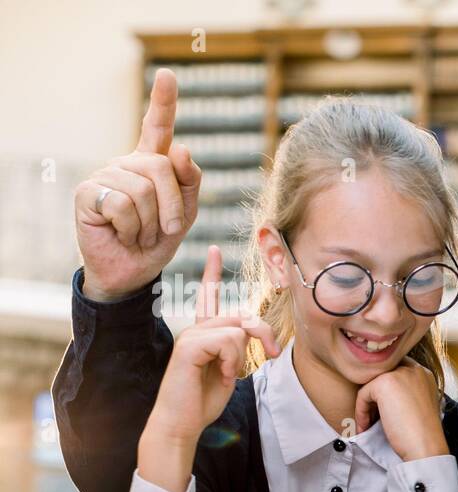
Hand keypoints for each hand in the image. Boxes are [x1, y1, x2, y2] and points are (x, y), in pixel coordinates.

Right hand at [74, 68, 201, 301]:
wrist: (133, 271)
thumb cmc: (159, 240)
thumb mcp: (185, 213)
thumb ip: (189, 182)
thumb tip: (182, 149)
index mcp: (151, 163)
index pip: (158, 128)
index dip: (163, 102)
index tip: (169, 76)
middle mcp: (127, 163)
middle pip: (162, 168)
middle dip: (172, 206)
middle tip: (165, 229)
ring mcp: (105, 175)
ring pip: (143, 191)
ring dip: (151, 223)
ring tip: (140, 233)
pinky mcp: (88, 193)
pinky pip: (122, 205)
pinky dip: (131, 228)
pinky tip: (121, 233)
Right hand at [137, 246, 279, 491]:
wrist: (182, 423)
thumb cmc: (203, 400)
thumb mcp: (230, 369)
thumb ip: (238, 347)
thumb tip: (250, 331)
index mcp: (204, 334)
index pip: (209, 297)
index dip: (212, 273)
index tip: (216, 250)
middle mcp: (195, 329)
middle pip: (242, 315)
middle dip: (264, 335)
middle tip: (271, 356)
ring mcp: (190, 336)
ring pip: (236, 329)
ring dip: (242, 356)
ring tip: (230, 374)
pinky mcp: (189, 347)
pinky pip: (227, 341)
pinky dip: (233, 360)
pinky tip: (224, 375)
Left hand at [353, 359, 448, 460]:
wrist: (426, 446)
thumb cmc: (423, 434)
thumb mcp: (419, 406)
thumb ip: (407, 394)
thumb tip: (384, 396)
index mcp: (424, 374)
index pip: (396, 373)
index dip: (386, 392)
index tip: (381, 410)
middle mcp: (414, 369)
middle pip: (382, 377)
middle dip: (374, 397)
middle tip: (372, 417)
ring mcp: (400, 374)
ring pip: (371, 386)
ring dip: (366, 406)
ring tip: (368, 425)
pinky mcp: (384, 383)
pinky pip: (363, 395)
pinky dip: (361, 413)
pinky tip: (367, 427)